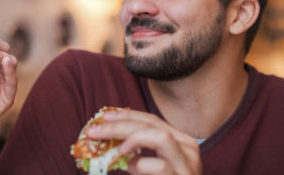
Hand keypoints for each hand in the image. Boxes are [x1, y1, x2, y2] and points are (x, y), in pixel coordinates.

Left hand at [87, 110, 201, 174]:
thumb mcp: (149, 168)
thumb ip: (135, 154)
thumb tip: (105, 141)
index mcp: (180, 143)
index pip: (152, 120)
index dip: (127, 116)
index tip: (105, 116)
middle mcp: (188, 150)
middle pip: (152, 125)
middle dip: (120, 125)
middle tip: (95, 131)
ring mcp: (188, 165)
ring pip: (162, 138)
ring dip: (133, 139)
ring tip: (117, 150)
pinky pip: (161, 167)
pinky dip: (140, 165)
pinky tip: (130, 168)